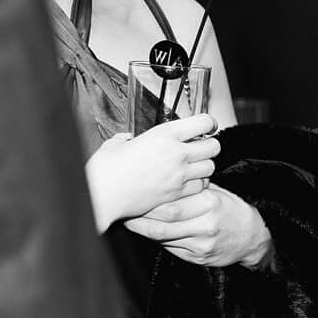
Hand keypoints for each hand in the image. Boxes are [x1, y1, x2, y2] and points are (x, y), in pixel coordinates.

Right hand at [86, 114, 218, 230]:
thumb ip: (126, 138)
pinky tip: (187, 182)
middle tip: (201, 147)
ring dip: (205, 165)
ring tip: (194, 166)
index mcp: (163, 134)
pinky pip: (200, 187)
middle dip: (209, 145)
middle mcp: (176, 153)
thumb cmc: (106, 170)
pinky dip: (198, 184)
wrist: (103, 195)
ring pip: (210, 167)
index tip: (206, 126)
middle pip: (213, 146)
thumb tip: (127, 139)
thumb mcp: (116, 143)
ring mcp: (178, 175)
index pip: (203, 122)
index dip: (208, 123)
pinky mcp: (176, 194)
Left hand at [126, 184, 273, 268]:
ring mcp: (202, 244)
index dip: (150, 201)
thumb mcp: (216, 192)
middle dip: (141, 216)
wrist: (252, 237)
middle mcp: (206, 224)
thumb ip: (193, 188)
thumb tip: (164, 179)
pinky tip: (147, 233)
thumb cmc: (231, 209)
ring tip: (130, 221)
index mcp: (209, 203)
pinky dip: (157, 240)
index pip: (172, 203)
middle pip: (164, 221)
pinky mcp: (198, 257)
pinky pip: (171, 248)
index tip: (136, 195)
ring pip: (164, 237)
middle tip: (126, 209)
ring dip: (143, 229)